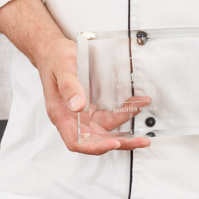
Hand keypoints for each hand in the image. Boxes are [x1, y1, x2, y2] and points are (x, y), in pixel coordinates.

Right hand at [36, 38, 151, 154]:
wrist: (54, 51)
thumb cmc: (55, 60)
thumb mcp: (63, 69)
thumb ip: (69, 87)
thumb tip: (78, 106)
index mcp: (61, 115)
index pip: (76, 141)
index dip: (94, 147)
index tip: (114, 144)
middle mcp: (72, 118)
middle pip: (96, 140)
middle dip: (120, 142)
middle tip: (142, 140)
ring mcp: (83, 114)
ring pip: (106, 128)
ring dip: (126, 128)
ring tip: (144, 121)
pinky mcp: (92, 107)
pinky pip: (110, 115)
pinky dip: (125, 111)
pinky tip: (137, 103)